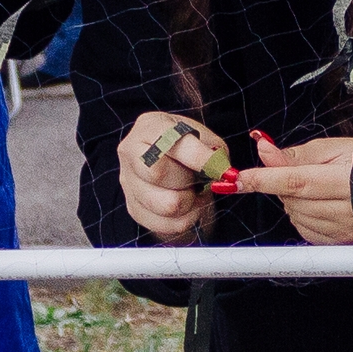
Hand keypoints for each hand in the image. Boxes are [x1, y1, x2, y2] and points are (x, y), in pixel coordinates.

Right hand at [117, 111, 227, 243]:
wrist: (173, 158)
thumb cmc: (190, 145)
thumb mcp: (205, 138)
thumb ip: (214, 153)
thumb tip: (223, 175)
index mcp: (149, 126)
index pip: (170, 145)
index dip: (200, 159)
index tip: (220, 169)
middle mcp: (130, 152)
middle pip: (159, 174)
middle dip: (189, 179)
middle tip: (198, 177)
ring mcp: (128, 182)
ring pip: (166, 205)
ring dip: (190, 202)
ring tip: (193, 191)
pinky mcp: (134, 208)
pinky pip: (166, 224)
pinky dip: (186, 219)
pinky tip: (188, 205)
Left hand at [229, 134, 352, 244]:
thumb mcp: (339, 148)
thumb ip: (298, 153)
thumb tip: (261, 149)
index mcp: (348, 182)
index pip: (295, 182)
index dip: (263, 179)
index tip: (236, 178)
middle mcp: (348, 212)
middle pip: (291, 200)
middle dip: (281, 184)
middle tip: (301, 170)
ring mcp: (345, 233)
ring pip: (295, 215)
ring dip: (293, 200)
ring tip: (319, 187)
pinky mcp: (341, 246)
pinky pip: (304, 230)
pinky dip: (302, 214)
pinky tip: (321, 203)